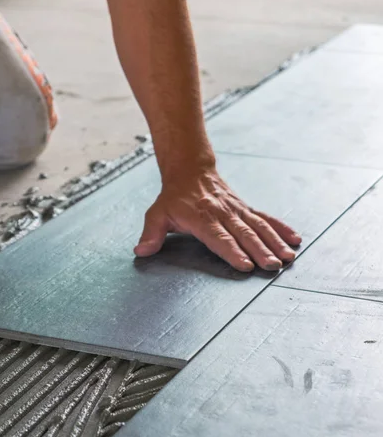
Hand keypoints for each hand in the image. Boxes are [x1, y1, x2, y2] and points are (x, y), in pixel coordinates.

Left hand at [134, 168, 301, 271]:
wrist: (191, 170)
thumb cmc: (174, 197)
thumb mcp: (157, 213)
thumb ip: (151, 233)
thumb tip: (141, 251)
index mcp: (202, 217)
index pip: (218, 237)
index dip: (231, 251)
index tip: (244, 265)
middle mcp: (223, 214)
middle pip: (243, 234)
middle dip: (259, 251)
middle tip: (272, 266)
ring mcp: (237, 210)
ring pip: (259, 227)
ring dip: (274, 242)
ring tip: (288, 257)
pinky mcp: (246, 208)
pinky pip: (266, 218)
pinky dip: (281, 228)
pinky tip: (294, 239)